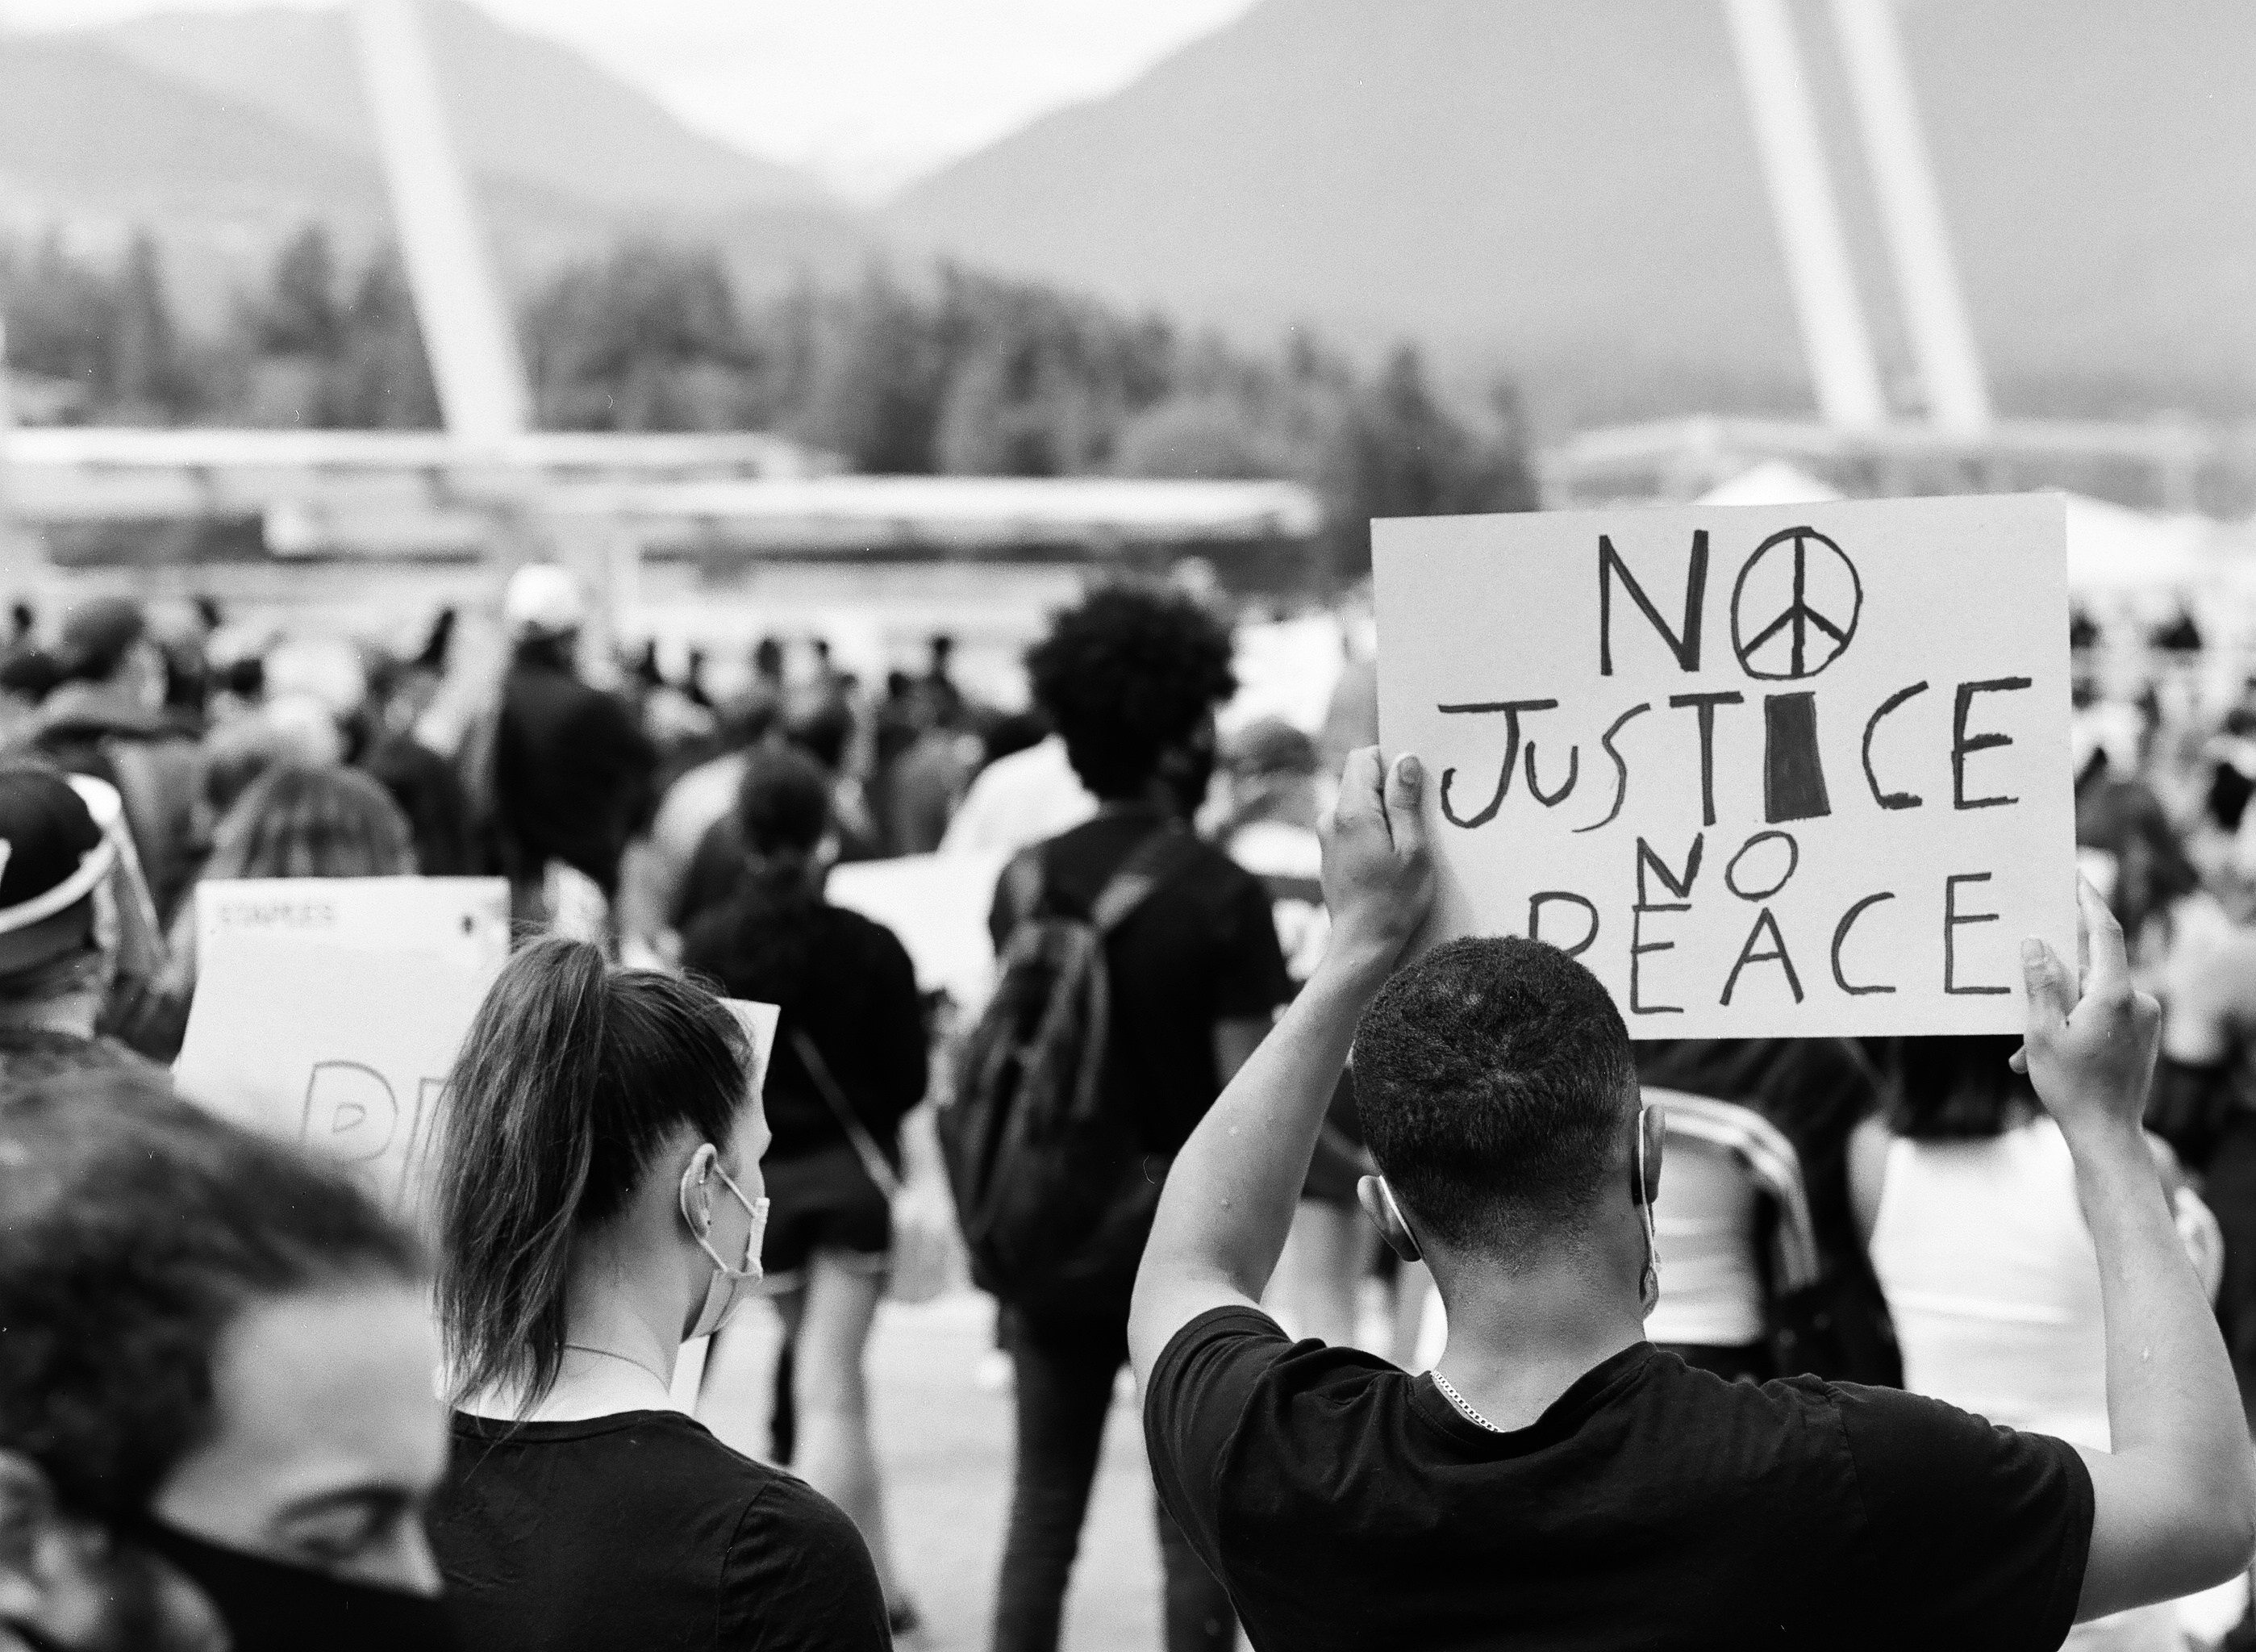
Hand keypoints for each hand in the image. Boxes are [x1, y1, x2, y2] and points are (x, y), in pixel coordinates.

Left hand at [1318, 748, 1434, 971]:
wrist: (1362, 945)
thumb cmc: (1395, 902)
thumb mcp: (1413, 849)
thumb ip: (1405, 801)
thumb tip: (1405, 760)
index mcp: (1351, 812)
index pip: (1364, 757)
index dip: (1392, 761)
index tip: (1415, 781)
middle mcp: (1331, 818)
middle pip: (1361, 778)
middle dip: (1390, 788)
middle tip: (1418, 817)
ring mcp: (1326, 836)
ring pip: (1358, 803)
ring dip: (1383, 812)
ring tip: (1407, 844)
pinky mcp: (1329, 853)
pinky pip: (1353, 825)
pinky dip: (1373, 830)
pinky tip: (1390, 858)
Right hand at [2019, 877, 2161, 1141]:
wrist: (2108, 1135)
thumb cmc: (2070, 1088)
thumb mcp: (2041, 1034)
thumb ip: (2039, 983)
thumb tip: (2035, 943)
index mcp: (2115, 995)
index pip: (2105, 932)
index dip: (2088, 900)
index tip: (2074, 875)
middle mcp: (2139, 1000)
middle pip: (2092, 966)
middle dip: (2055, 976)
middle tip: (2025, 983)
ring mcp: (2144, 1018)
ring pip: (2093, 994)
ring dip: (2060, 1011)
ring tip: (2028, 1047)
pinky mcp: (2143, 1034)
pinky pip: (2104, 1012)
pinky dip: (2075, 1024)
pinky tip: (2047, 1054)